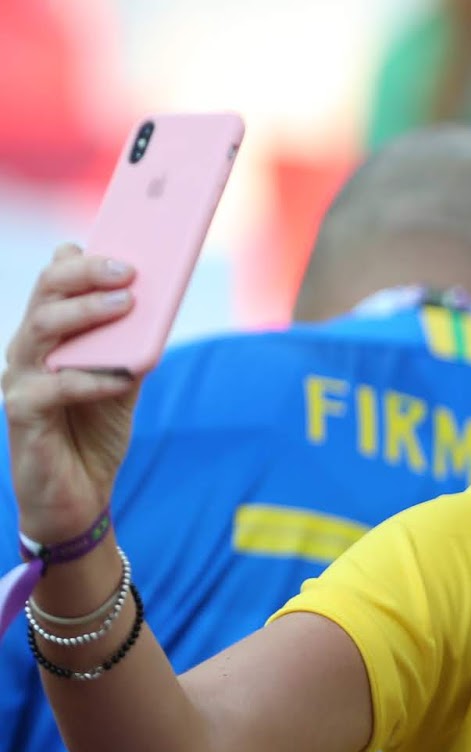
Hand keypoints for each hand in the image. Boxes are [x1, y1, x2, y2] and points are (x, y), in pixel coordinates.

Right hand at [3, 245, 140, 543]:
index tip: (124, 242)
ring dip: (86, 313)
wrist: (78, 497)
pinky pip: (53, 387)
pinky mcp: (22, 414)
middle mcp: (28, 351)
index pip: (54, 284)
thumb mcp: (123, 384)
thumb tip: (157, 308)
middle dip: (86, 275)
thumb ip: (133, 348)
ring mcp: (20, 380)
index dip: (81, 259)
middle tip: (130, 269)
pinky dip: (91, 378)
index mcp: (49, 336)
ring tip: (127, 303)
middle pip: (45, 295)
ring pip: (41, 330)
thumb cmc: (94, 434)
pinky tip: (122, 376)